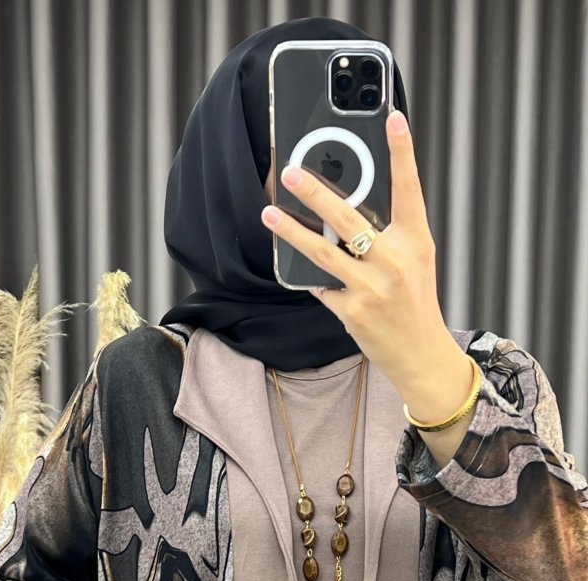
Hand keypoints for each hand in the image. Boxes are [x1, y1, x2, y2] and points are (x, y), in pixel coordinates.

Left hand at [260, 109, 476, 462]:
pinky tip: (288, 263)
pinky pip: (319, 285)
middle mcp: (395, 260)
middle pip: (349, 217)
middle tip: (290, 171)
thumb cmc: (413, 302)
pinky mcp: (352, 310)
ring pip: (323, 251)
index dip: (402, 152)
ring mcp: (372, 287)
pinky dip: (305, 275)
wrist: (420, 353)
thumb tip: (347, 210)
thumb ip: (389, 234)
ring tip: (269, 213)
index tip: (392, 119)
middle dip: (316, 191)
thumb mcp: (414, 261)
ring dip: (291, 231)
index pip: (409, 188)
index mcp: (416, 241)